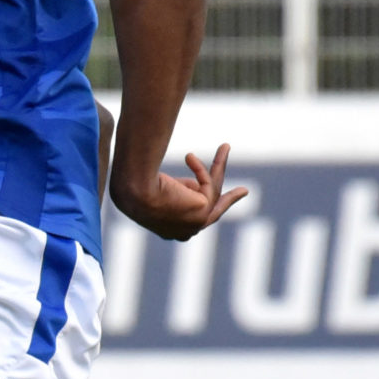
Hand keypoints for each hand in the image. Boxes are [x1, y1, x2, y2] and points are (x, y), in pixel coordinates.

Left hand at [110, 143, 248, 241]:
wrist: (133, 191)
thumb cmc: (134, 186)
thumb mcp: (158, 188)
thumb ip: (178, 188)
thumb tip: (193, 183)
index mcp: (168, 229)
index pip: (189, 218)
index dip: (201, 206)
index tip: (210, 198)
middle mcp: (183, 232)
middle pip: (211, 213)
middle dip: (228, 200)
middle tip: (244, 191)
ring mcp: (194, 225)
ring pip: (213, 192)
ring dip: (219, 166)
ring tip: (225, 146)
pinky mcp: (202, 212)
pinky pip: (208, 183)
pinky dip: (200, 168)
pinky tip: (188, 156)